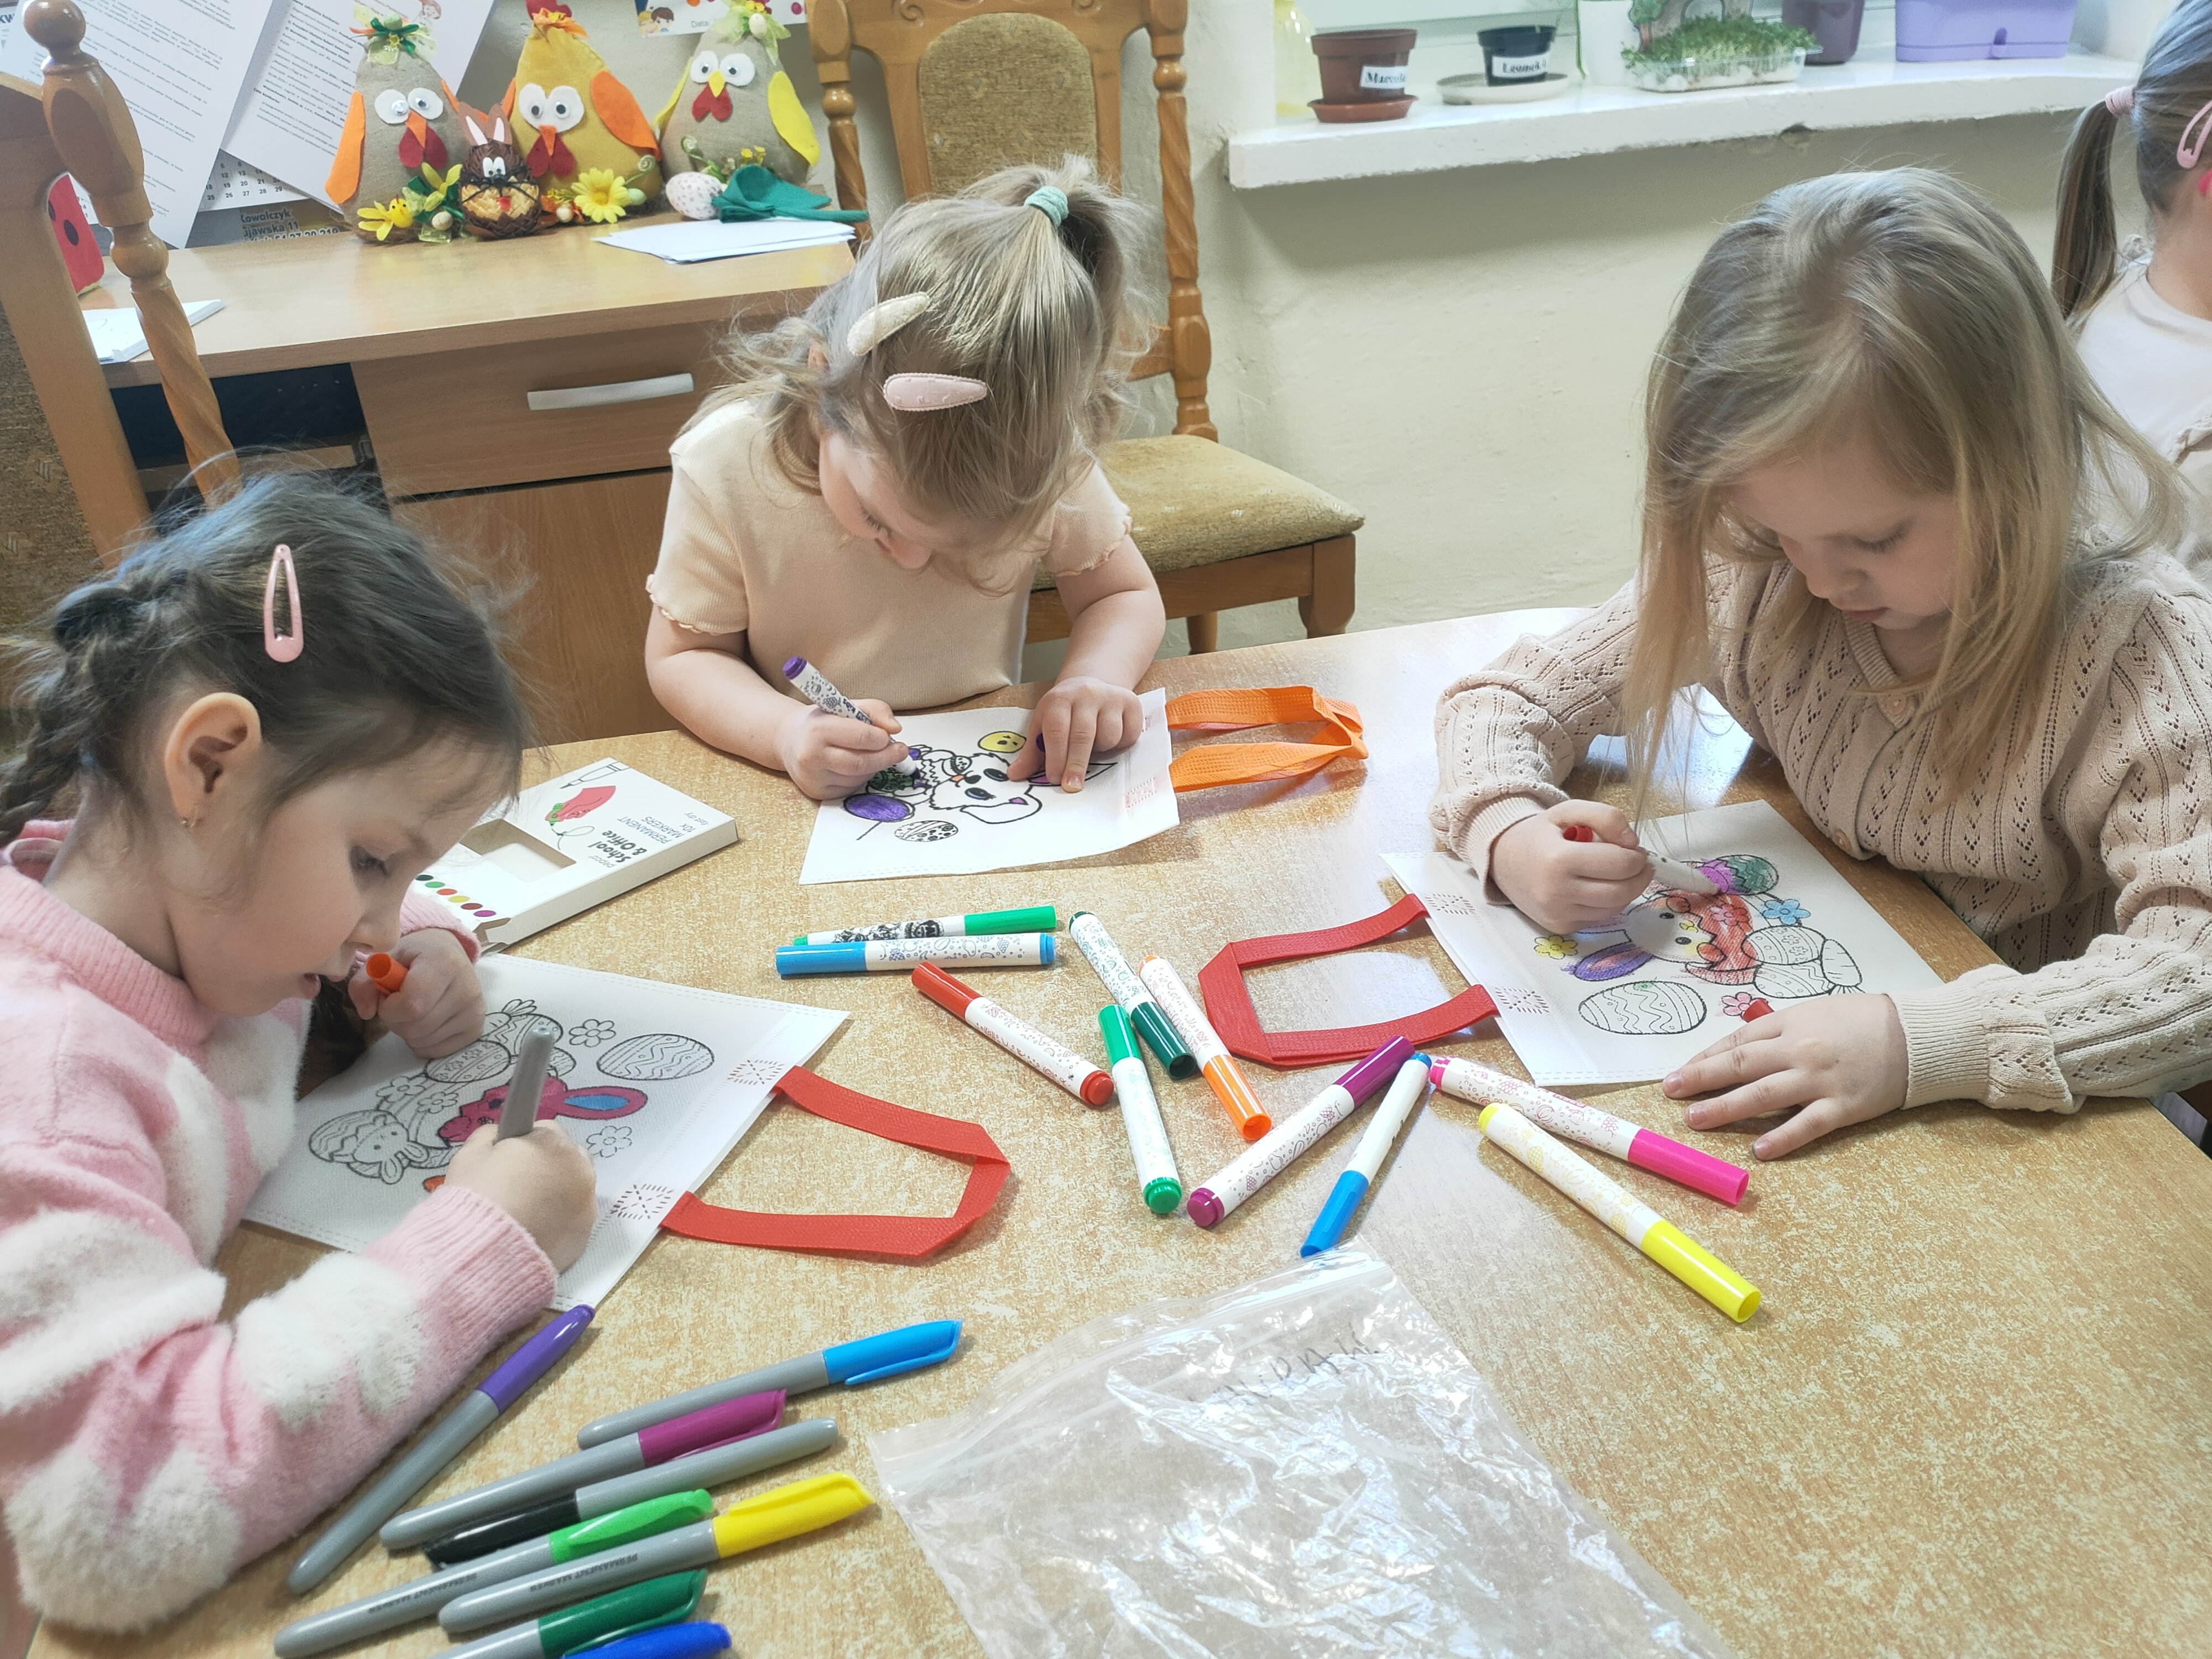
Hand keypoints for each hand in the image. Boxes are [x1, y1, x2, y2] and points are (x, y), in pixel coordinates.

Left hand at [350, 930, 483, 1058]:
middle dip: (396, 1020)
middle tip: (399, 1003)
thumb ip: (364, 983)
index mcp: (444, 963)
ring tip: (414, 1010)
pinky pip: (436, 1051)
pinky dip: (422, 1042)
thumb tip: (366, 1012)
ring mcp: (474, 1011)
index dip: (389, 1007)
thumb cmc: (414, 958)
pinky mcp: (476, 1029)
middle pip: (417, 1027)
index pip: (411, 1005)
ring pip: (425, 1041)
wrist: (448, 955)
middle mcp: (467, 988)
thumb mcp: (383, 961)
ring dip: (408, 1032)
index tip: (388, 995)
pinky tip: (426, 1022)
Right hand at [443, 1121, 598, 1269]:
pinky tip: (534, 1231)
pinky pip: (573, 1219)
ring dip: (556, 1193)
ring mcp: (587, 1205)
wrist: (484, 1253)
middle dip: (546, 1165)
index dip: (524, 1144)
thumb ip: (490, 1136)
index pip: (545, 1131)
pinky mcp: (585, 1235)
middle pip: (566, 1157)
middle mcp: (580, 1170)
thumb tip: (501, 1136)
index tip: (508, 1161)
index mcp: (554, 1144)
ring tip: (525, 1211)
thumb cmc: (477, 1197)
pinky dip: (559, 1221)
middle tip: (517, 1186)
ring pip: (573, 1189)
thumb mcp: (470, 1155)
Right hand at [777, 701, 907, 799]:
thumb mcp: (845, 705)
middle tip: (900, 750)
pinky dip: (861, 777)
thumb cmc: (822, 721)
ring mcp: (813, 778)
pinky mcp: (818, 793)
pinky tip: (856, 766)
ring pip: (859, 777)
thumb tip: (895, 729)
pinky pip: (851, 787)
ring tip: (872, 754)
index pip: (862, 737)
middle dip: (886, 757)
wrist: (790, 741)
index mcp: (818, 730)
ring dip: (874, 766)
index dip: (882, 738)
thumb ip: (875, 710)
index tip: (888, 736)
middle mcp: (811, 756)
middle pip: (862, 763)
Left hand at [1023, 675, 1140, 791]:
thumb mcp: (1042, 725)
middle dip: (1076, 764)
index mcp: (1059, 699)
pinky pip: (1129, 734)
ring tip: (1093, 747)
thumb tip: (1014, 775)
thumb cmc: (1063, 712)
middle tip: (1072, 786)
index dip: (1056, 756)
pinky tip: (1110, 740)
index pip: (1057, 729)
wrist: (1091, 684)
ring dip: (1101, 751)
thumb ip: (1031, 752)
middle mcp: (1086, 694)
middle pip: (1083, 734)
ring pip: (1109, 736)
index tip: (1055, 778)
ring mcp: (1111, 697)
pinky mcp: (1132, 704)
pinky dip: (1120, 744)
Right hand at [1489, 801, 1652, 932]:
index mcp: (1558, 859)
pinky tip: (1603, 886)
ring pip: (1615, 908)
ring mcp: (1557, 914)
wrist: (1502, 860)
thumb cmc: (1539, 834)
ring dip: (1629, 890)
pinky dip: (1610, 902)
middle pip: (1621, 891)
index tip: (1635, 848)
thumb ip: (1605, 816)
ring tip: (1624, 873)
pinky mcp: (1560, 927)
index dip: (1637, 855)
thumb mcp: (1568, 811)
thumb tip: (1632, 843)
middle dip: (1640, 875)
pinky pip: (1600, 918)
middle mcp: (1556, 892)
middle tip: (1639, 862)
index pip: (1619, 864)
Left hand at [1663, 993, 1907, 1158]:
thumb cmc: (1862, 1021)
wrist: (1916, 1036)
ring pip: (1763, 1095)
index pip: (1737, 1041)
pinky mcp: (1843, 1107)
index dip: (1704, 1058)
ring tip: (1695, 1120)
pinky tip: (1759, 1150)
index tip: (1679, 1072)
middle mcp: (1799, 1050)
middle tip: (1670, 1092)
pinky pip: (1807, 1125)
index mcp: (1790, 1024)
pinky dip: (1782, 1138)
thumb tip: (1738, 1050)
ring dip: (1725, 1108)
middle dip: (1701, 1079)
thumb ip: (1778, 1031)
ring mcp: (1820, 1080)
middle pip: (1741, 1065)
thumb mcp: (1814, 1013)